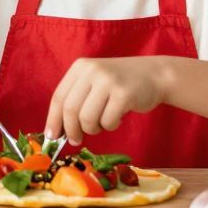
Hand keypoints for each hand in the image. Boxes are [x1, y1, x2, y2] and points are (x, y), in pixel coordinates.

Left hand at [44, 57, 168, 144]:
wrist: (155, 75)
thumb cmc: (120, 84)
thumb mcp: (95, 82)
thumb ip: (77, 99)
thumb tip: (57, 130)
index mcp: (80, 67)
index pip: (58, 97)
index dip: (53, 119)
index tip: (51, 136)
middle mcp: (92, 71)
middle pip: (70, 110)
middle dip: (71, 130)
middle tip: (75, 140)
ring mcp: (108, 81)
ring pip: (88, 118)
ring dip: (93, 129)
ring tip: (103, 123)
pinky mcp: (124, 94)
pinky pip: (108, 121)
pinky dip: (111, 125)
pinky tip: (118, 116)